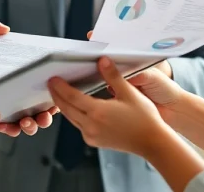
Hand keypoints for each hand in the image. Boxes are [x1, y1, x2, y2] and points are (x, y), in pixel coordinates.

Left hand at [0, 18, 55, 136]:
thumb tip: (6, 30)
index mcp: (8, 67)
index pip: (35, 80)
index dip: (50, 90)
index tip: (54, 95)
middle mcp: (5, 85)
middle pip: (33, 103)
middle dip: (43, 113)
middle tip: (43, 114)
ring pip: (19, 118)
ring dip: (28, 124)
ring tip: (26, 123)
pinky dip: (7, 128)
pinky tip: (7, 126)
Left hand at [47, 57, 176, 156]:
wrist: (152, 142)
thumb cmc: (144, 119)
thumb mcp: (129, 93)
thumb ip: (113, 76)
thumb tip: (102, 60)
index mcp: (98, 112)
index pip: (71, 97)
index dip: (59, 87)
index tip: (52, 78)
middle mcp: (91, 126)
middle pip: (67, 108)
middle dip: (56, 95)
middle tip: (50, 83)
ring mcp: (91, 135)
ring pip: (71, 117)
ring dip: (63, 105)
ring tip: (58, 93)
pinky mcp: (94, 141)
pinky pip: (78, 125)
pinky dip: (73, 115)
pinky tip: (75, 107)